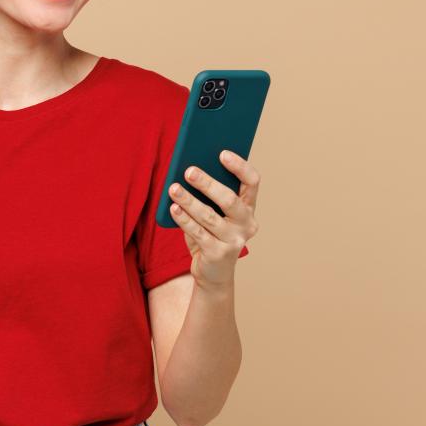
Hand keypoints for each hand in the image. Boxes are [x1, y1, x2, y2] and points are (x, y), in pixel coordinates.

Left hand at [167, 149, 260, 288]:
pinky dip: (184, 219)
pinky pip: (198, 232)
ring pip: (209, 216)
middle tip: (188, 170)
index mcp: (249, 208)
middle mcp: (247, 224)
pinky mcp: (218, 254)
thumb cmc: (211, 234)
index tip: (222, 153)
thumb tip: (190, 170)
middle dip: (207, 183)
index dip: (239, 166)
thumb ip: (209, 195)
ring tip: (173, 188)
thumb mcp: (215, 213)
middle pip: (229, 199)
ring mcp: (234, 241)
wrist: (213, 272)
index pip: (252, 182)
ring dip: (189, 200)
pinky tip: (173, 207)